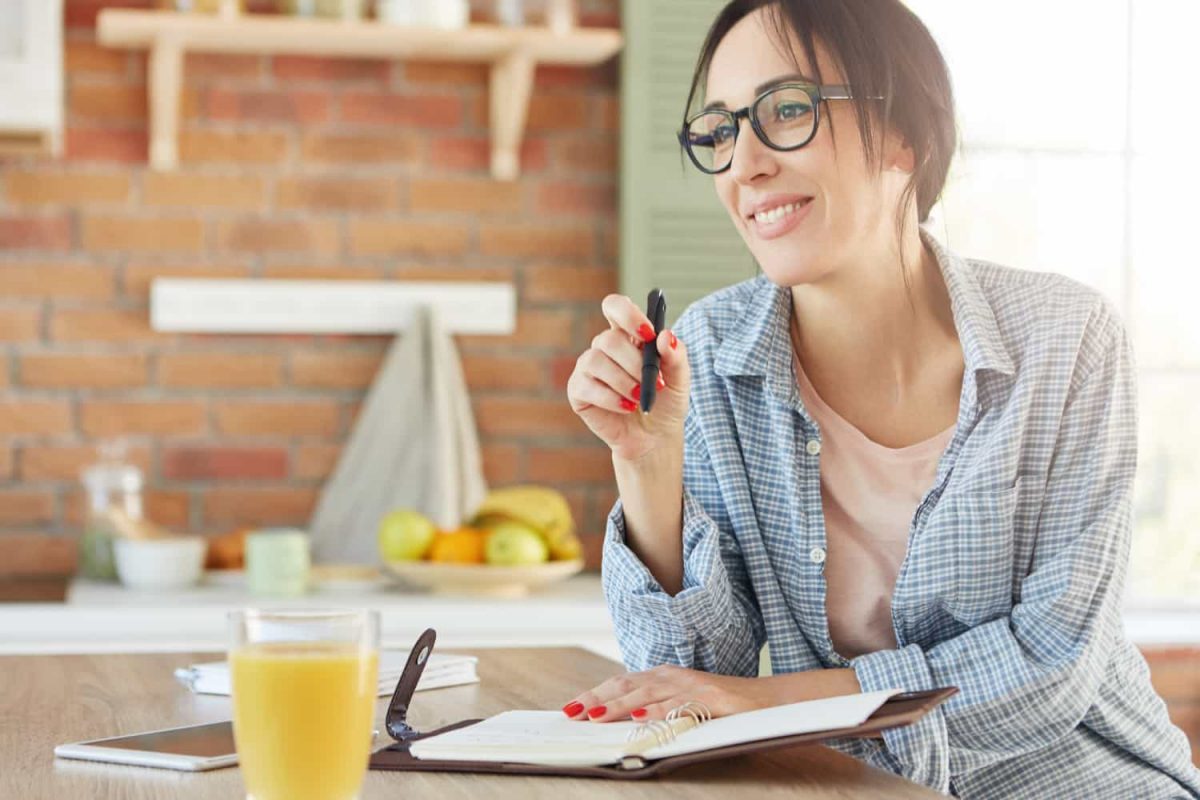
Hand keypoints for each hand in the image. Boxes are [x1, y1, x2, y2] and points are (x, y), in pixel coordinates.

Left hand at [558, 664, 775, 722]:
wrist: (765, 699)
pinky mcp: (709, 699)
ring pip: (647, 695)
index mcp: (664, 676)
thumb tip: (621, 722)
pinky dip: (657, 712)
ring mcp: (691, 686)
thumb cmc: (721, 704)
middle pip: (628, 686)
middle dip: (597, 699)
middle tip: (572, 713)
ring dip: (619, 706)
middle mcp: (673, 676)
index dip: (595, 694)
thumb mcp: (682, 702)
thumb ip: (655, 707)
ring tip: (595, 716)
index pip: (622, 682)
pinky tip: (640, 718)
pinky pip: (679, 706)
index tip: (571, 707)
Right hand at [566, 294, 690, 463]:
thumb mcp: (680, 379)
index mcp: (628, 335)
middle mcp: (604, 347)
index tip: (647, 334)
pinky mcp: (578, 390)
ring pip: (596, 360)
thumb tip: (664, 335)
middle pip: (608, 338)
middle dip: (634, 362)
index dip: (627, 315)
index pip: (615, 307)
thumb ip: (677, 355)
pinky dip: (611, 398)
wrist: (654, 438)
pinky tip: (626, 407)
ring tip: (640, 398)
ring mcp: (588, 368)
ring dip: (623, 382)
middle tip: (654, 383)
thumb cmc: (665, 403)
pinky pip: (587, 385)